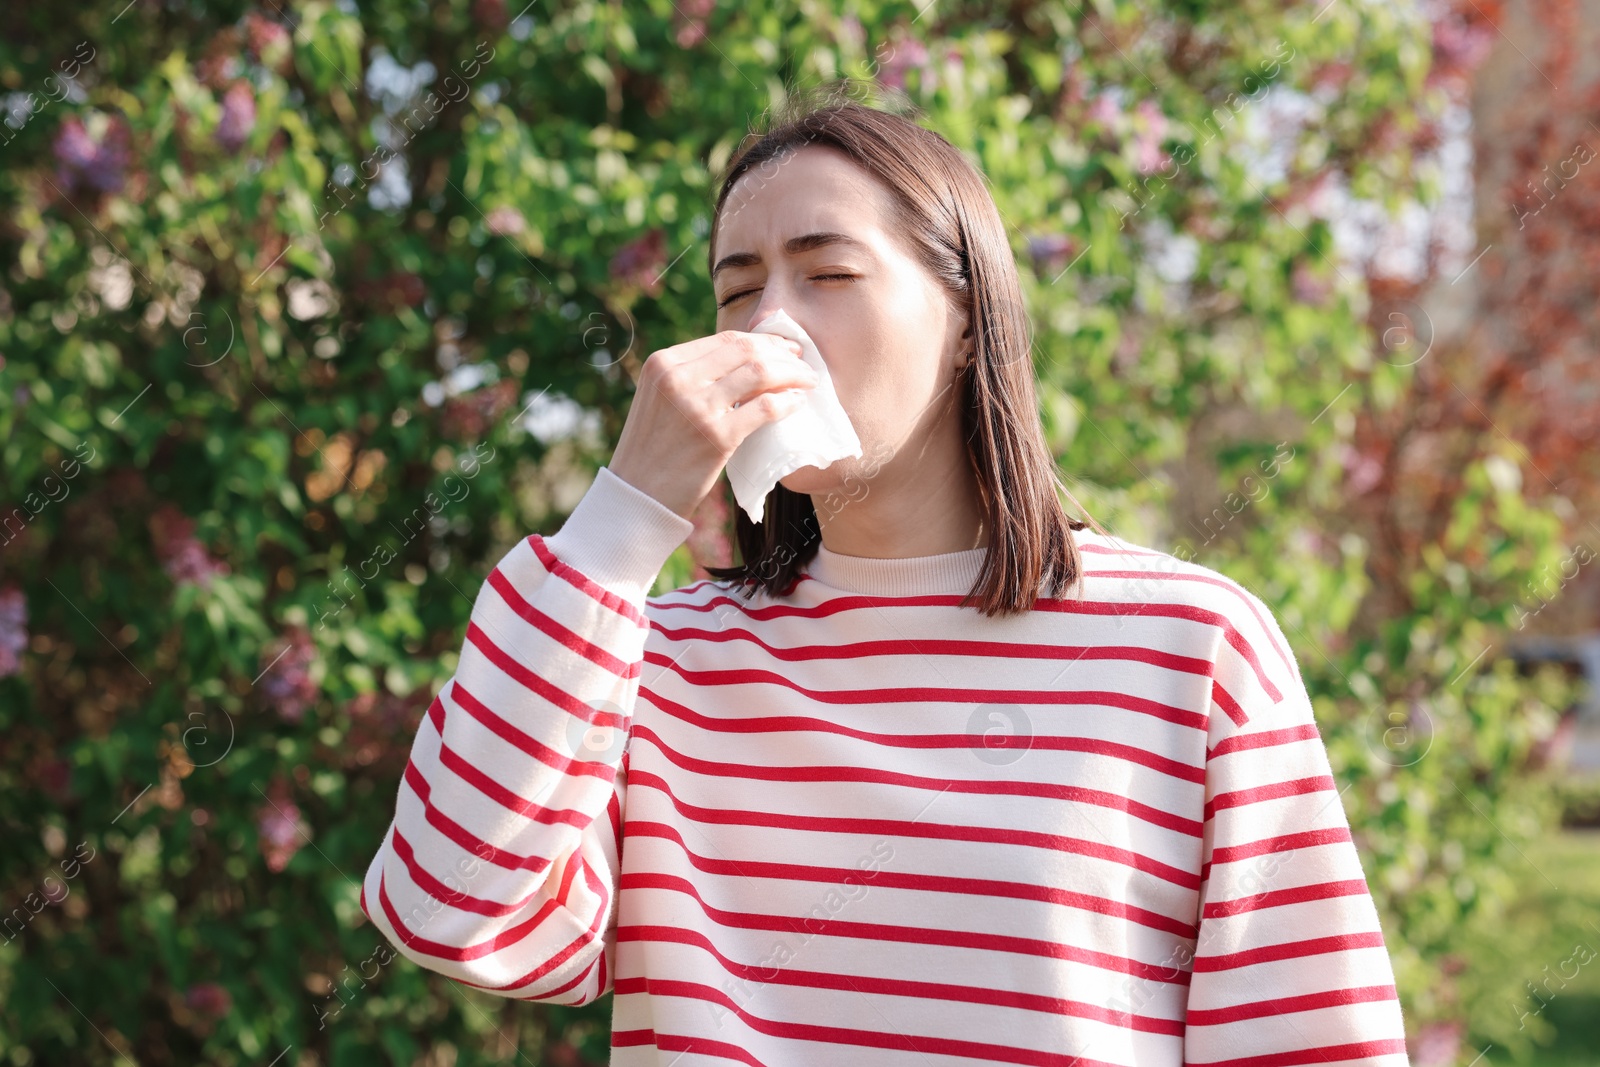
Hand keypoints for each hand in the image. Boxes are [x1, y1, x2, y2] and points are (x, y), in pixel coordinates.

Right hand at [608, 329, 819, 519]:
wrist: (638, 495)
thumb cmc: (654, 450)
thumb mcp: (661, 400)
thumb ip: (692, 377)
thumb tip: (745, 362)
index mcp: (663, 363)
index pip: (726, 340)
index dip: (763, 341)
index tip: (785, 349)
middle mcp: (678, 378)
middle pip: (746, 351)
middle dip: (783, 354)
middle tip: (803, 363)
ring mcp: (697, 407)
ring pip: (760, 374)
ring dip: (792, 375)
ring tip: (808, 382)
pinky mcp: (716, 437)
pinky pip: (764, 408)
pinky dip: (787, 403)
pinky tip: (797, 405)